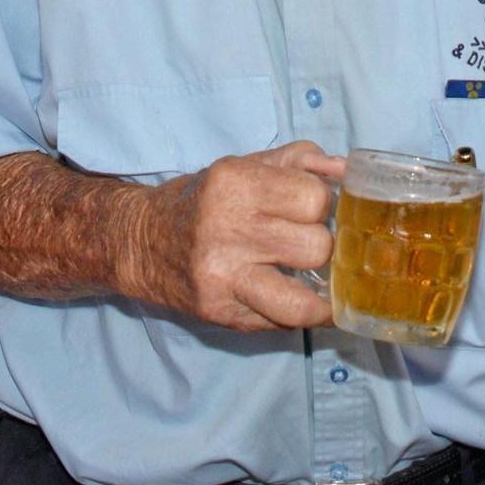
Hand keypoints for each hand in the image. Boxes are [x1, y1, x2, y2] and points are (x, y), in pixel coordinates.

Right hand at [124, 140, 344, 331]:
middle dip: (320, 245)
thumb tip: (345, 170)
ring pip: (304, 298)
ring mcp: (222, 277)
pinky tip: (304, 302)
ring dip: (315, 288)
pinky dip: (304, 315)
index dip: (321, 204)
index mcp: (235, 183)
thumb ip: (298, 161)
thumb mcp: (243, 166)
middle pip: (316, 246)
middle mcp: (227, 229)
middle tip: (305, 242)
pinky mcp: (220, 312)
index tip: (310, 209)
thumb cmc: (202, 200)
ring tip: (311, 278)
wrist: (139, 242)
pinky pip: (284, 323)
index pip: (314, 198)